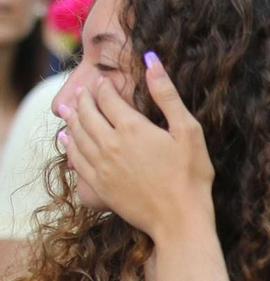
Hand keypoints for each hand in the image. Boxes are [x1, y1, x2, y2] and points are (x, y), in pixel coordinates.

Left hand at [60, 52, 214, 238]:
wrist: (179, 220)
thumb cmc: (191, 176)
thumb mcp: (188, 131)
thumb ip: (168, 95)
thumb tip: (151, 61)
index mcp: (132, 127)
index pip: (107, 98)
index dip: (104, 87)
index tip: (103, 82)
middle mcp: (110, 143)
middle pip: (87, 114)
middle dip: (84, 99)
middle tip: (82, 92)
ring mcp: (101, 165)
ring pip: (77, 134)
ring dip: (71, 118)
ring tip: (68, 109)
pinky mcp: (98, 184)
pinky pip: (76, 158)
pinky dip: (68, 144)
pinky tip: (67, 139)